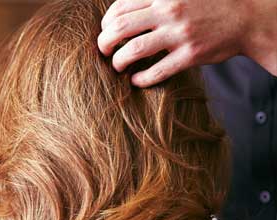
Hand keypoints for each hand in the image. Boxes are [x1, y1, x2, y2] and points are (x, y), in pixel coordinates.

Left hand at [98, 0, 276, 86]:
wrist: (246, 18)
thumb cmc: (206, 6)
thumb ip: (152, 0)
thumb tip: (119, 12)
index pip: (120, 8)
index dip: (106, 22)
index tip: (106, 31)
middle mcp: (169, 11)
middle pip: (120, 28)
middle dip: (104, 42)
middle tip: (104, 50)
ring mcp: (180, 34)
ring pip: (134, 50)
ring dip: (118, 61)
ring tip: (117, 65)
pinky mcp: (191, 55)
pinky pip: (157, 71)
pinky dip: (140, 78)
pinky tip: (136, 80)